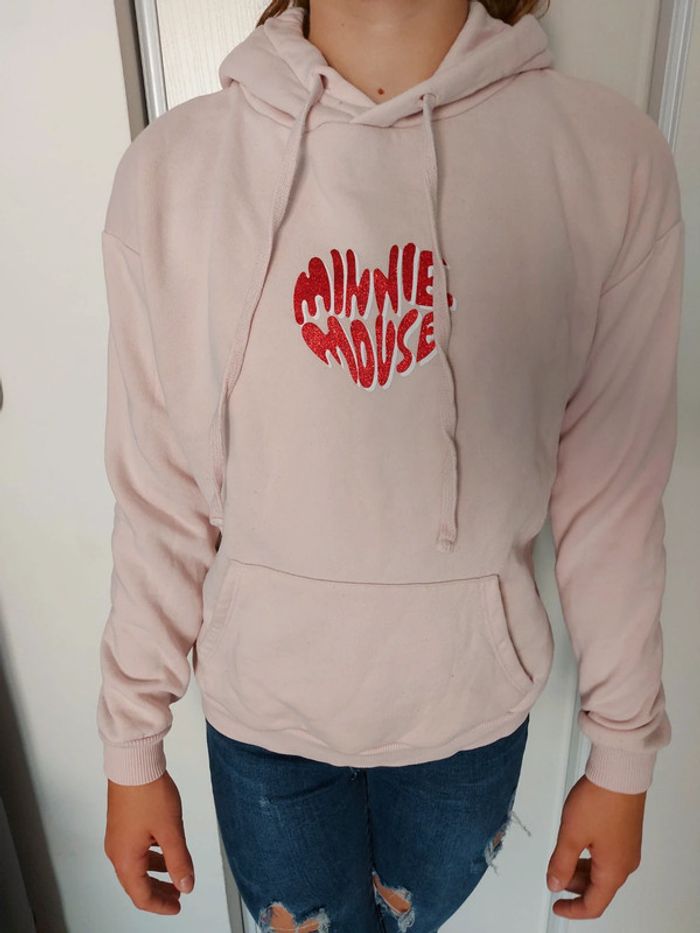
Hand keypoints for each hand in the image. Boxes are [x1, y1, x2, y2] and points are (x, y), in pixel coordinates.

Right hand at [104, 770, 194, 914]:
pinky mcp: (121, 824)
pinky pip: (136, 850)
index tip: (178, 906)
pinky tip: (165, 850)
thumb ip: (179, 860)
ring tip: (175, 874)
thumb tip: (186, 885)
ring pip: (136, 866)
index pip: (141, 896)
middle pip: (136, 884)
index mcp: (125, 859)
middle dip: (159, 892)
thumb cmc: (148, 793)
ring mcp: (117, 837)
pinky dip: (151, 857)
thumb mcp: (171, 830)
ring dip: (156, 874)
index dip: (161, 905)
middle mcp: (116, 852)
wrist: (134, 763)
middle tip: (178, 896)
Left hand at [546, 774, 645, 919]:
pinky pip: (608, 856)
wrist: (619, 772)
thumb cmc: (600, 800)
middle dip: (574, 887)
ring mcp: (628, 848)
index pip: (594, 905)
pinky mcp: (626, 834)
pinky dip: (590, 858)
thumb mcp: (571, 835)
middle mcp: (625, 863)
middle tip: (554, 877)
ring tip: (562, 859)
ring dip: (581, 871)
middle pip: (599, 889)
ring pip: (603, 871)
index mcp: (613, 871)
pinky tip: (577, 844)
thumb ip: (561, 863)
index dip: (573, 910)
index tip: (557, 906)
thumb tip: (554, 884)